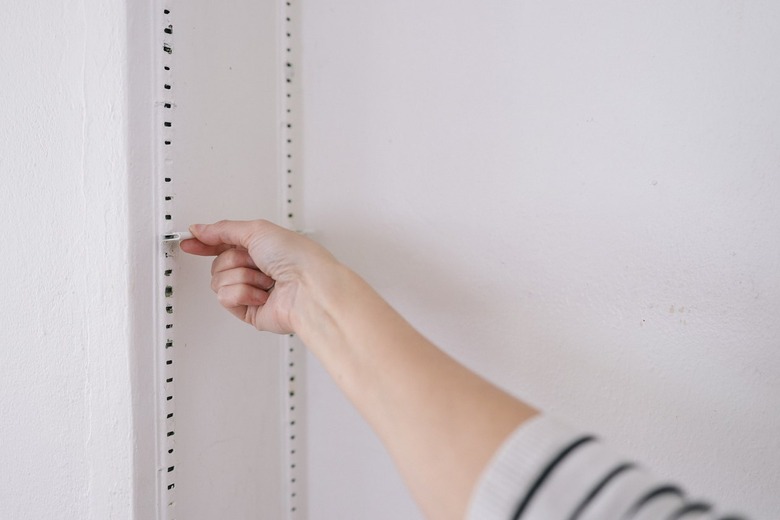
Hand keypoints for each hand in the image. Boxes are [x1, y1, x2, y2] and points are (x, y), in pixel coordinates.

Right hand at [180, 219, 337, 333]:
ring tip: (264, 279)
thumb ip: (223, 229)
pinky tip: (261, 294)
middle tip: (255, 262)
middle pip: (218, 263)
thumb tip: (200, 229)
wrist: (308, 289)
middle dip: (234, 260)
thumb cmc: (296, 257)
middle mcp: (257, 269)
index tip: (189, 242)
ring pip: (219, 281)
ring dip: (242, 276)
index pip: (224, 244)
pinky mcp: (249, 311)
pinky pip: (226, 298)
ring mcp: (252, 291)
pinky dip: (243, 293)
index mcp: (261, 247)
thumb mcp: (257, 230)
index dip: (205, 243)